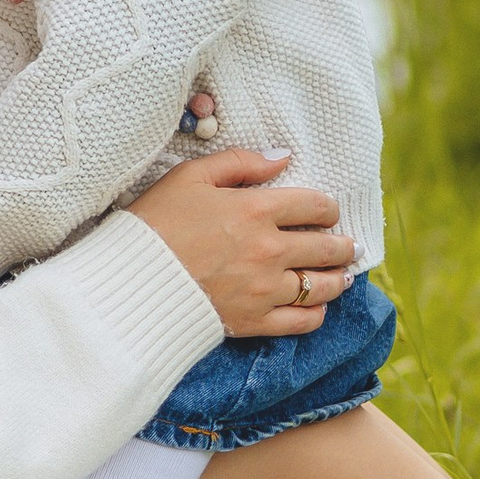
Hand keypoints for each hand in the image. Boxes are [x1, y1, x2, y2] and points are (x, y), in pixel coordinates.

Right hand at [130, 150, 355, 337]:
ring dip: (338, 279)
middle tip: (348, 246)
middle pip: (327, 247)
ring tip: (342, 276)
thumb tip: (281, 156)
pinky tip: (317, 306)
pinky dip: (317, 313)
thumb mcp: (190, 177)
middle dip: (342, 245)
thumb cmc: (155, 224)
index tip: (327, 212)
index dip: (328, 208)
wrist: (130, 282)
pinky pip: (303, 320)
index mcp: (255, 210)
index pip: (315, 206)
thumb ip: (240, 163)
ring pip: (322, 286)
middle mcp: (269, 250)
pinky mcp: (254, 321)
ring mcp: (264, 289)